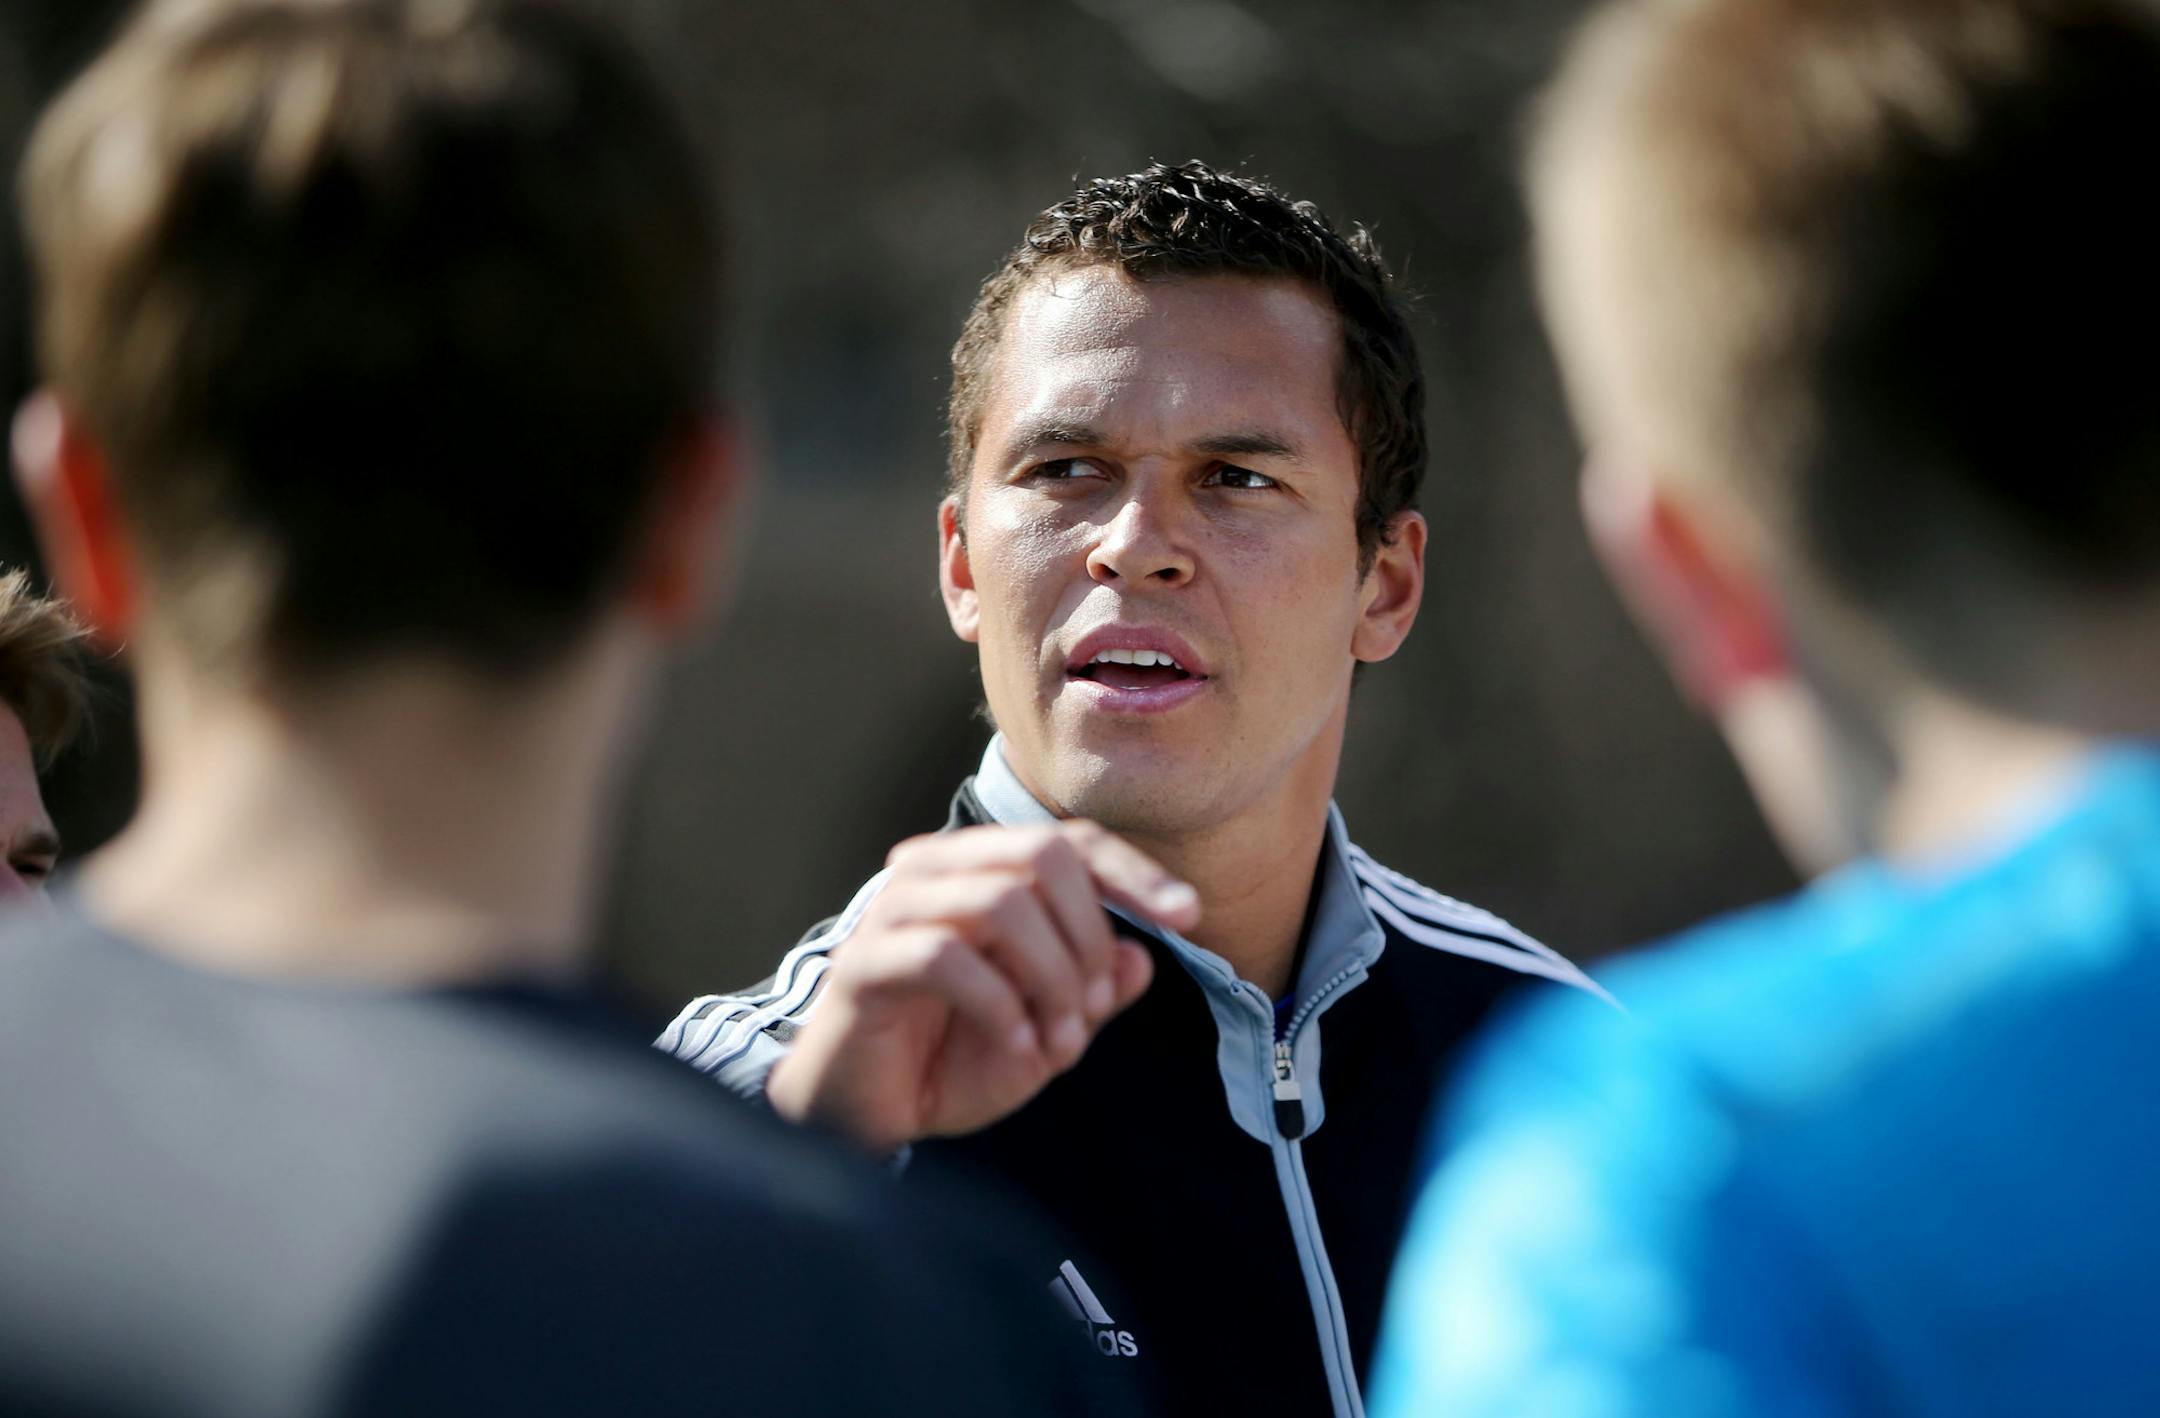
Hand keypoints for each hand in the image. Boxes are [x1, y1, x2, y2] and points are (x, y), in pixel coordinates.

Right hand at [764, 821, 1199, 1154]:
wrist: (862, 1118)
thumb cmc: (949, 1060)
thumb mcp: (1045, 1029)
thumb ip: (1093, 992)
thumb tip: (1141, 956)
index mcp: (978, 869)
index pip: (1068, 842)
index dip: (1133, 872)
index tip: (1188, 916)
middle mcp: (934, 871)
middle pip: (1041, 854)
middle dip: (1088, 935)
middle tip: (1093, 1008)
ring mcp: (894, 910)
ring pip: (1002, 903)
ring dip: (1050, 978)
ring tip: (1058, 1041)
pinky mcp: (865, 960)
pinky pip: (949, 957)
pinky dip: (1001, 1006)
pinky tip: (1016, 1046)